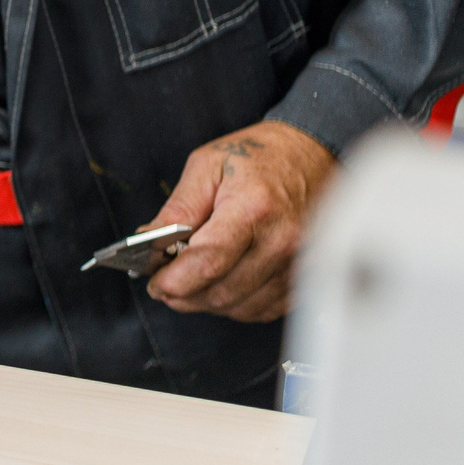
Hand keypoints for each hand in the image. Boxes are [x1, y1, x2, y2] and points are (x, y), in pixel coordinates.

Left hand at [141, 120, 335, 321]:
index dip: (173, 281)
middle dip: (184, 295)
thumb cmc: (261, 156)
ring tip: (193, 279)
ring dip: (208, 302)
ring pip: (241, 308)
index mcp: (253, 209)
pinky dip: (236, 305)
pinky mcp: (307, 278)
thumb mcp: (207, 166)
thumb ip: (178, 209)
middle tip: (165, 282)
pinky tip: (224, 282)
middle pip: (221, 292)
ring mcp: (299, 263)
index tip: (154, 282)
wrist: (315, 153)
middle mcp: (282, 242)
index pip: (207, 262)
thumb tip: (148, 242)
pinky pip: (263, 310)